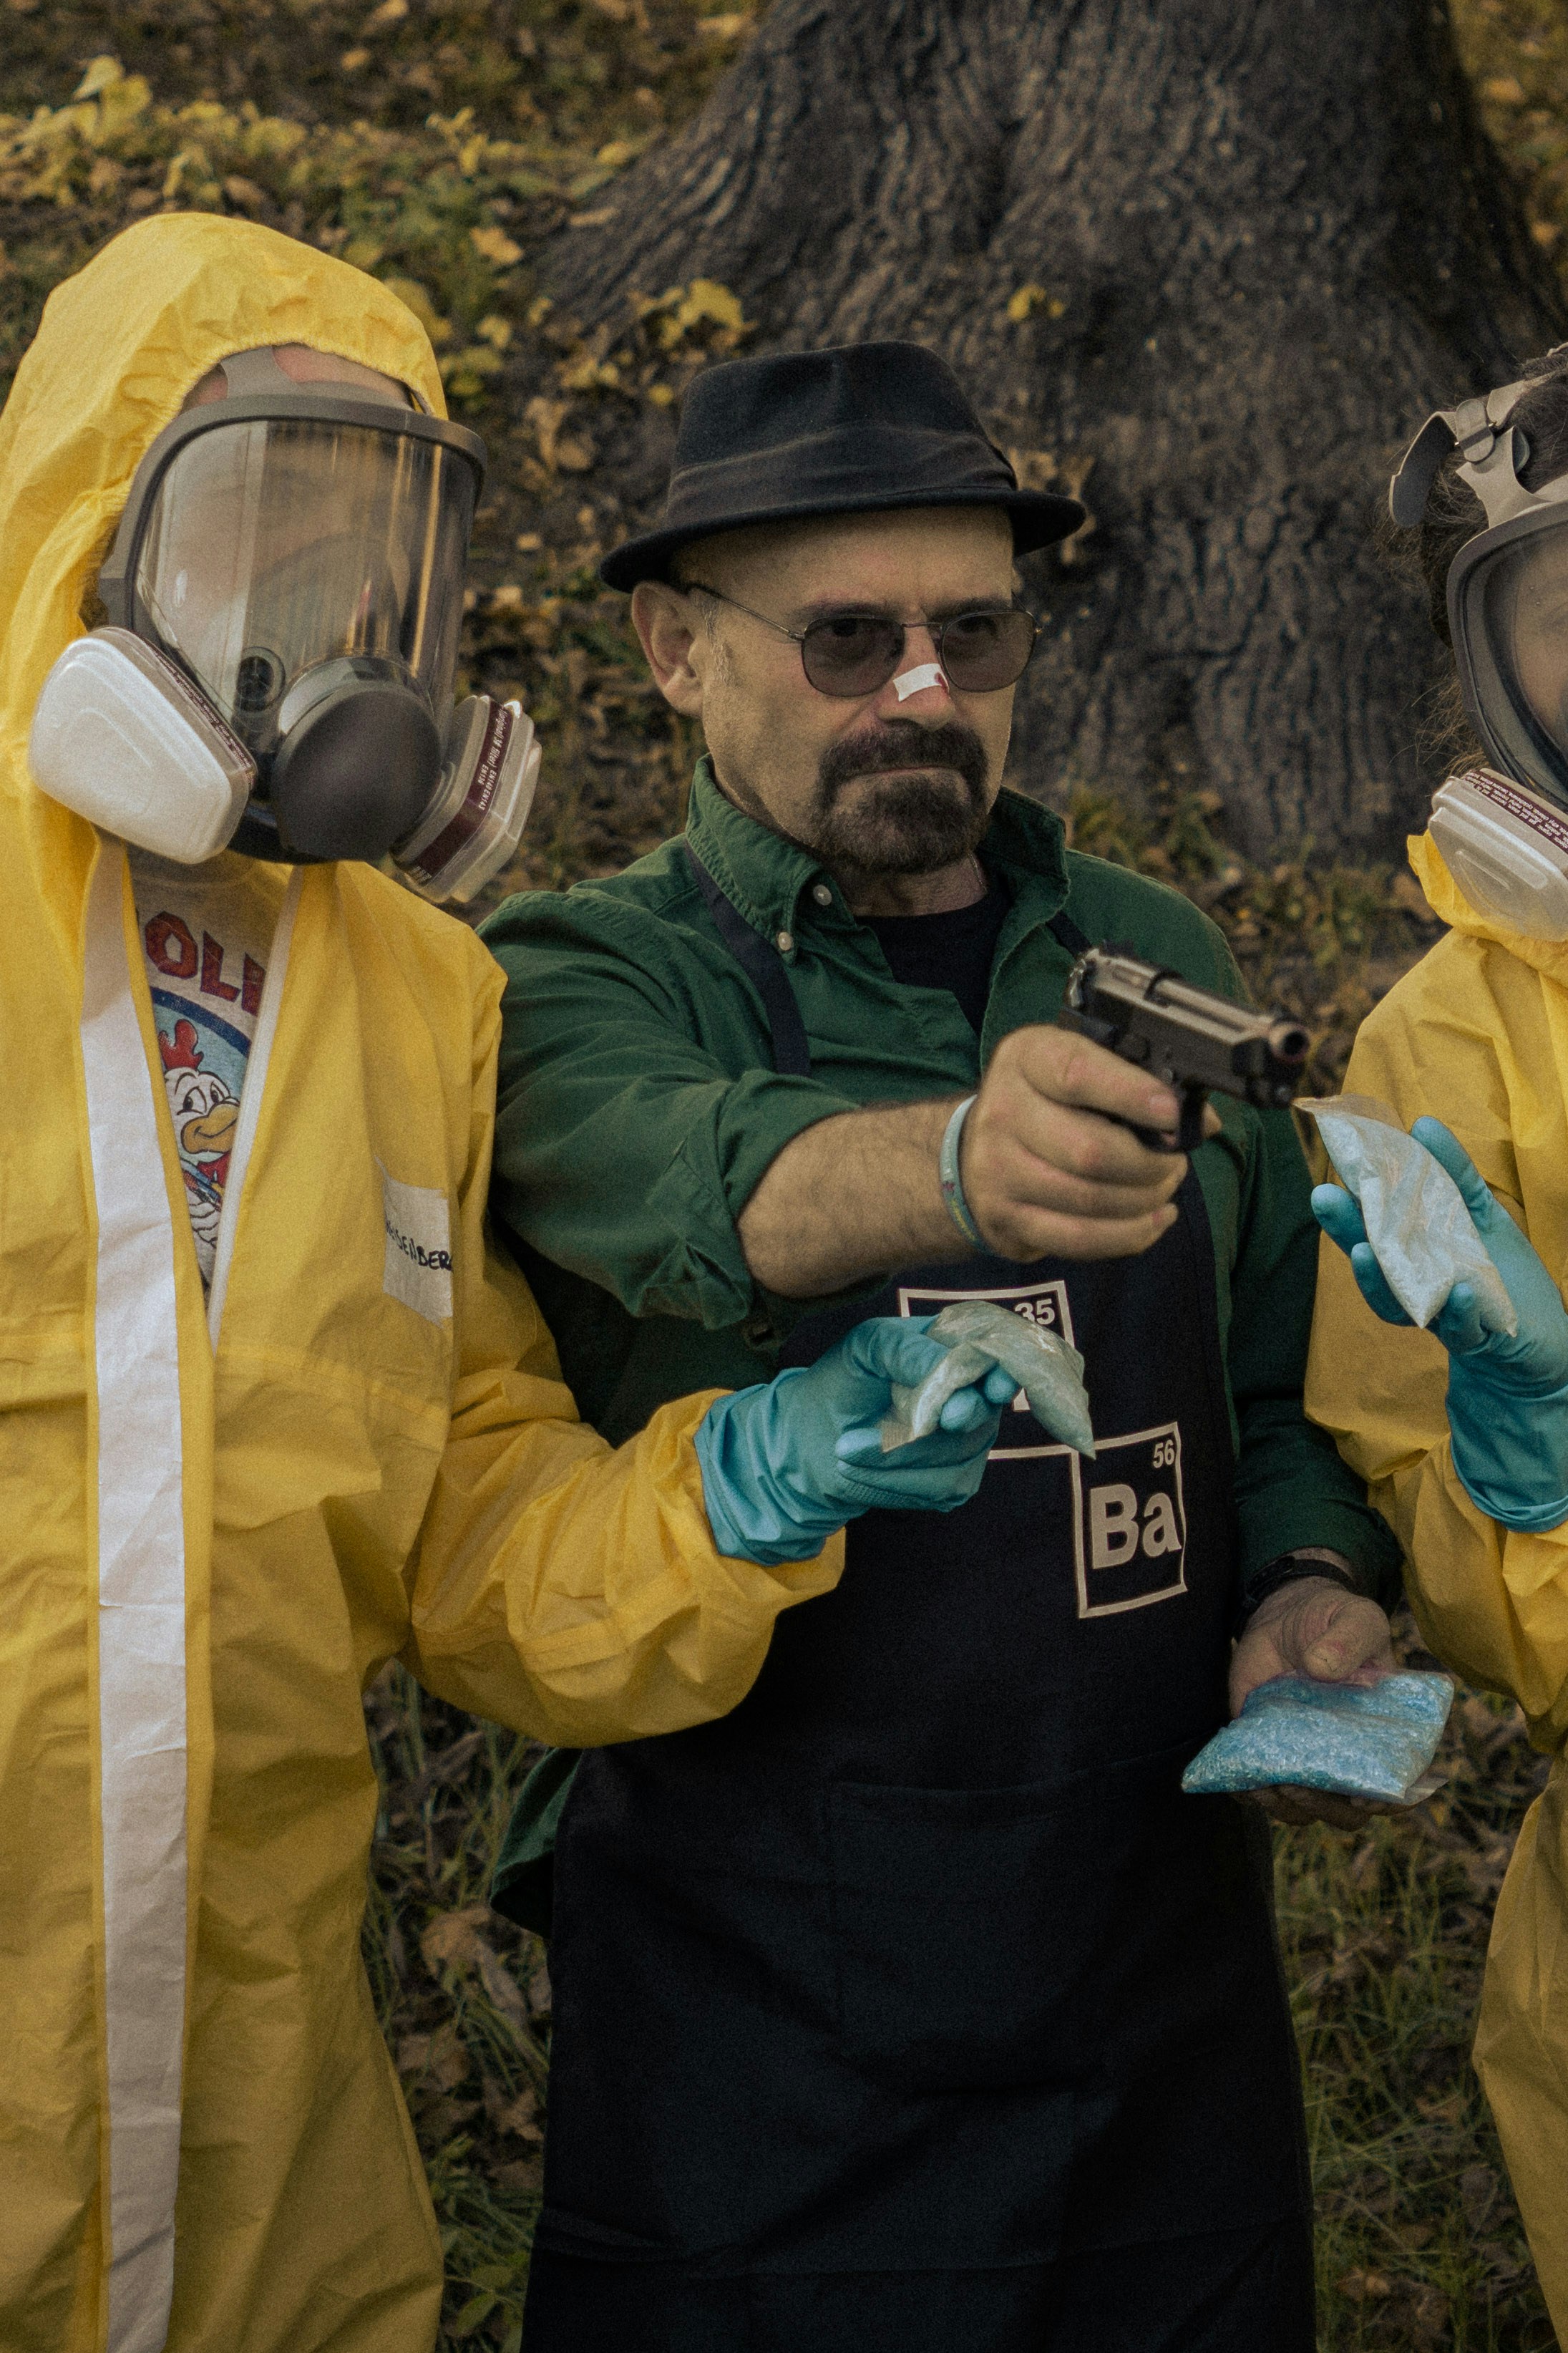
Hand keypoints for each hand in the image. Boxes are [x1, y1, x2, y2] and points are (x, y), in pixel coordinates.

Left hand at [694, 1316, 1019, 1564]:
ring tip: (843, 1450)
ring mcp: (973, 1439)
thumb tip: (950, 1371)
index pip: (1001, 1360)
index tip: (994, 1389)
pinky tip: (859, 1469)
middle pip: (974, 1416)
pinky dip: (890, 1482)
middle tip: (850, 1442)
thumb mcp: (865, 1347)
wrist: (815, 1436)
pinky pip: (939, 1488)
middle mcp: (979, 1394)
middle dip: (917, 1431)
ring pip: (953, 1457)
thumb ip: (907, 1349)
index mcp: (963, 1349)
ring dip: (888, 1460)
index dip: (1002, 1375)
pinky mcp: (957, 1480)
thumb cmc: (845, 1379)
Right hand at [962, 1024, 1221, 1262]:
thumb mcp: (1081, 1067)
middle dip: (1149, 1163)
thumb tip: (1200, 1121)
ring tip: (1164, 1187)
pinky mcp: (1005, 1218)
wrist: (978, 1149)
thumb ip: (1136, 1081)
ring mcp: (997, 1170)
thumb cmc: (1049, 1101)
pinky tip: (1154, 1220)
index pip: (1077, 1074)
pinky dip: (1129, 1235)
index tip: (1172, 1114)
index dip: (1131, 1095)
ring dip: (1144, 1199)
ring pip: (1090, 1200)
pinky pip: (1078, 1239)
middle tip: (1175, 1161)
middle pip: (1090, 1151)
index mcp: (1027, 1058)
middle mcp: (1003, 1111)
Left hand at [1229, 1575, 1396, 1829]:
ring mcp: (1308, 1758)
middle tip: (1297, 1784)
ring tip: (1267, 1784)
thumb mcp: (1355, 1618)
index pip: (1397, 1786)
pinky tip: (1238, 1783)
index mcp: (1384, 1734)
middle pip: (1347, 1810)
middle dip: (1325, 1806)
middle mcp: (1349, 1756)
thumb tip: (1322, 1666)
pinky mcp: (1269, 1751)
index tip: (1362, 1799)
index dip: (1386, 1803)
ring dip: (1286, 1807)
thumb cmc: (1334, 1620)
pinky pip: (1261, 1788)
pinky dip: (1249, 1792)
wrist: (1286, 1616)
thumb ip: (1347, 1640)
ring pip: (1304, 1808)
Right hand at [1312, 1116, 1567, 1386]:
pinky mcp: (1474, 1338)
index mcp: (1410, 1248)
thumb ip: (1454, 1173)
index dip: (1352, 1195)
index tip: (1335, 1159)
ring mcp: (1438, 1312)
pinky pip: (1459, 1329)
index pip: (1374, 1221)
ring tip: (1368, 1250)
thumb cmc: (1502, 1273)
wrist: (1536, 1339)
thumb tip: (1421, 1124)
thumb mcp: (1481, 1214)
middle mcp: (1414, 1282)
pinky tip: (1460, 1293)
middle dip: (1346, 1228)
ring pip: (1397, 1302)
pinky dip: (1457, 1312)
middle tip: (1324, 1196)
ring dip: (1380, 1279)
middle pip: (1373, 1257)